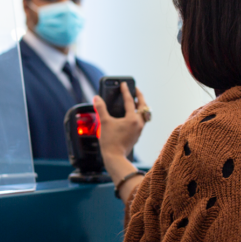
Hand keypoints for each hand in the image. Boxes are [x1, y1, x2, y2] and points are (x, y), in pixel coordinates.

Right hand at [94, 83, 147, 201]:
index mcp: (132, 119)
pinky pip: (141, 121)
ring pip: (144, 114)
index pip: (130, 101)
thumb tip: (96, 98)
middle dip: (140, 97)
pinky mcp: (137, 135)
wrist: (115, 157)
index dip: (126, 91)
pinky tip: (132, 115)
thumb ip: (101, 109)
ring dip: (141, 106)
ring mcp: (139, 130)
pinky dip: (138, 115)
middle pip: (143, 106)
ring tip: (135, 102)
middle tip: (136, 90)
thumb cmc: (110, 142)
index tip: (124, 84)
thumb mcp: (104, 123)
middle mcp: (139, 124)